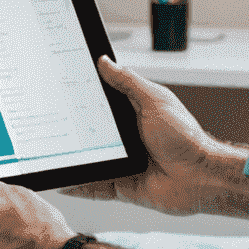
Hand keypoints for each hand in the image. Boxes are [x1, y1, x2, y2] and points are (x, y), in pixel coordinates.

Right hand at [61, 57, 231, 215]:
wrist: (201, 178)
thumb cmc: (186, 138)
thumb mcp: (155, 101)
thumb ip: (128, 83)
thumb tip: (105, 61)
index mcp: (132, 113)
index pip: (100, 103)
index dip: (81, 97)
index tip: (60, 90)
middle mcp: (124, 138)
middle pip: (89, 132)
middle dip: (71, 130)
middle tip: (47, 124)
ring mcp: (122, 162)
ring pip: (88, 160)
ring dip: (72, 159)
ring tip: (49, 153)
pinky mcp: (121, 185)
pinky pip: (95, 186)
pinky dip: (79, 186)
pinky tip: (63, 182)